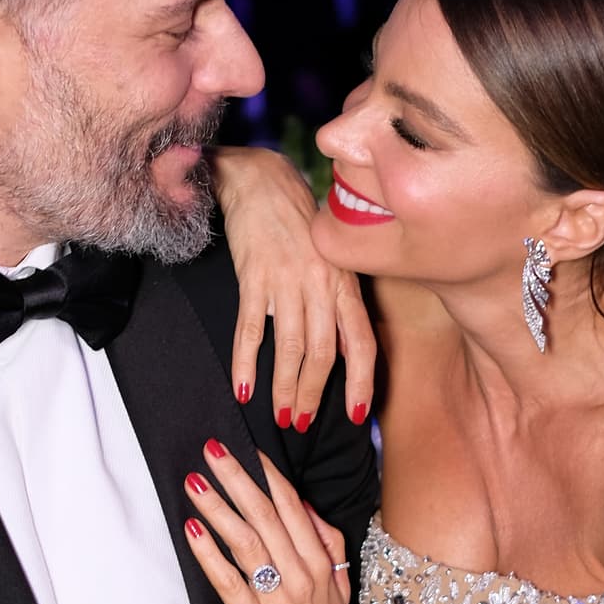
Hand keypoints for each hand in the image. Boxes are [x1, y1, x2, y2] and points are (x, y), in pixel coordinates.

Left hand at [183, 441, 357, 603]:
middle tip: (212, 450)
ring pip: (246, 542)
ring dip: (218, 508)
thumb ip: (327, 544)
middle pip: (266, 515)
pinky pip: (229, 581)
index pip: (292, 507)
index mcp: (320, 564)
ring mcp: (278, 600)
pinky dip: (209, 554)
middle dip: (237, 478)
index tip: (246, 449)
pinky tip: (193, 532)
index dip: (267, 475)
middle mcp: (301, 576)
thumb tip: (305, 506)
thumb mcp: (340, 587)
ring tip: (195, 482)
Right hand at [213, 146, 375, 430]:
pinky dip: (245, 363)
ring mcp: (288, 280)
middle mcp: (321, 283)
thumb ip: (336, 299)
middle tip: (303, 423)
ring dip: (284, 388)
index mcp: (345, 281)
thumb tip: (338, 348)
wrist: (260, 180)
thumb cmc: (297, 221)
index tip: (358, 416)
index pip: (361, 342)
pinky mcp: (254, 276)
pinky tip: (241, 388)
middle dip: (314, 395)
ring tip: (280, 415)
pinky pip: (250, 330)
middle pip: (323, 354)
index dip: (362, 382)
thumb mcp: (330, 257)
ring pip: (290, 349)